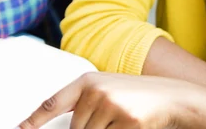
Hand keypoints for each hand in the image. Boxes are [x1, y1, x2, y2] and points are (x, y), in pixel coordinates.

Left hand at [18, 72, 199, 128]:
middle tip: (110, 120)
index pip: (54, 102)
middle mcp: (96, 91)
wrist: (170, 96)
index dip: (35, 119)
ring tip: (121, 120)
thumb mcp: (106, 90)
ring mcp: (111, 105)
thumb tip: (70, 125)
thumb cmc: (134, 95)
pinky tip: (130, 126)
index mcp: (87, 80)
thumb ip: (84, 104)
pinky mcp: (127, 121)